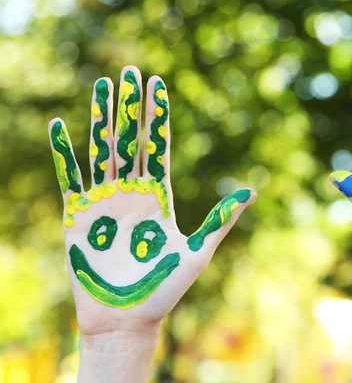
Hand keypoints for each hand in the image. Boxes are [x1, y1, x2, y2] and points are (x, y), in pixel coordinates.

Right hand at [49, 66, 254, 379]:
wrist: (128, 317)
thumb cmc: (165, 288)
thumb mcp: (198, 250)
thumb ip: (220, 218)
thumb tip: (253, 191)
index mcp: (159, 196)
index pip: (158, 145)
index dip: (158, 116)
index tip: (157, 86)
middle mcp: (132, 192)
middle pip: (130, 140)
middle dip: (129, 107)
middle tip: (129, 73)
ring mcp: (104, 200)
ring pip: (102, 149)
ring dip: (100, 118)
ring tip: (101, 86)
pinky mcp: (78, 214)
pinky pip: (70, 177)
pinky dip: (64, 152)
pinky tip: (60, 125)